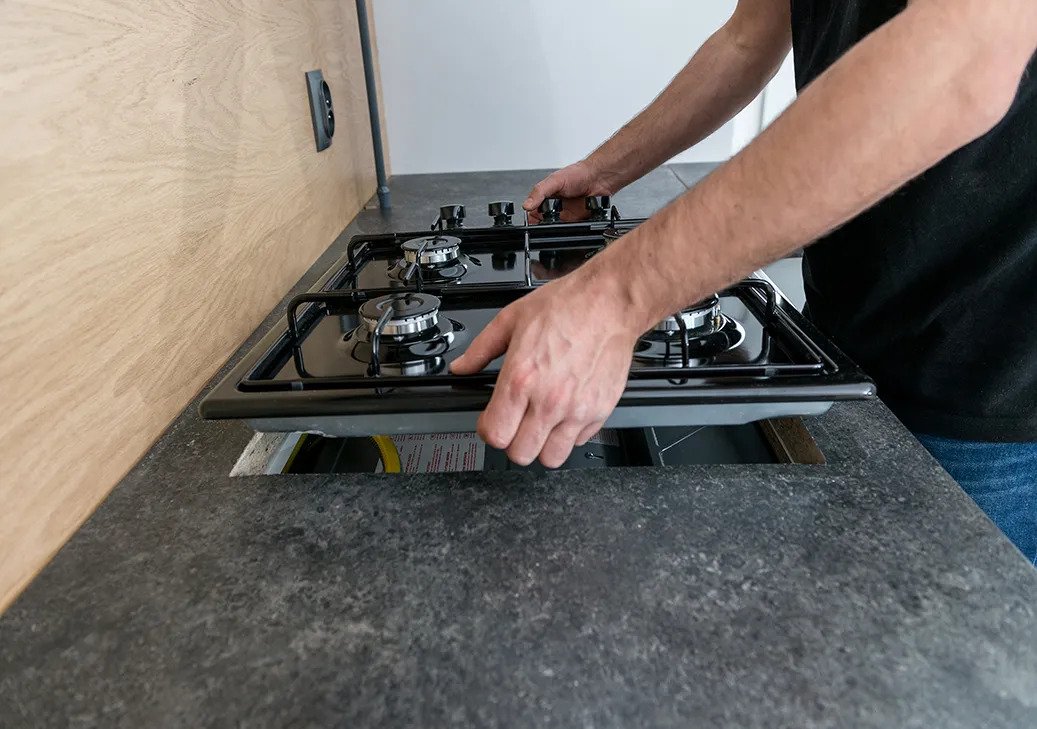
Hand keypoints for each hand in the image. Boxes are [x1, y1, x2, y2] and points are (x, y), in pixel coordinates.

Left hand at [450, 269, 639, 467]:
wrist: (609, 302)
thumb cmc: (566, 306)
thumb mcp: (511, 319)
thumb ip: (480, 349)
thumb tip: (462, 367)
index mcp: (521, 378)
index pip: (495, 434)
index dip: (487, 430)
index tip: (491, 421)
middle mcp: (549, 400)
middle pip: (520, 454)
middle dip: (512, 442)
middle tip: (516, 424)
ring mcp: (577, 409)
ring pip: (550, 457)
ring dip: (541, 445)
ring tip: (541, 425)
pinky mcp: (600, 410)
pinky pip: (578, 441)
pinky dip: (569, 434)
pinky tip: (565, 412)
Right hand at [523, 159, 617, 223]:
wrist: (599, 177)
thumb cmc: (577, 173)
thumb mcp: (554, 181)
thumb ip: (539, 192)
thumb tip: (527, 205)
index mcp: (545, 199)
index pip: (533, 215)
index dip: (532, 222)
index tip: (534, 225)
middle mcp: (555, 209)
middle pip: (546, 226)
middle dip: (548, 228)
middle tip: (552, 224)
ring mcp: (567, 216)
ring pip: (560, 230)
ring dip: (561, 230)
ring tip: (566, 221)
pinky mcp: (578, 221)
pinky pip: (574, 231)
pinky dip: (575, 230)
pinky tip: (576, 223)